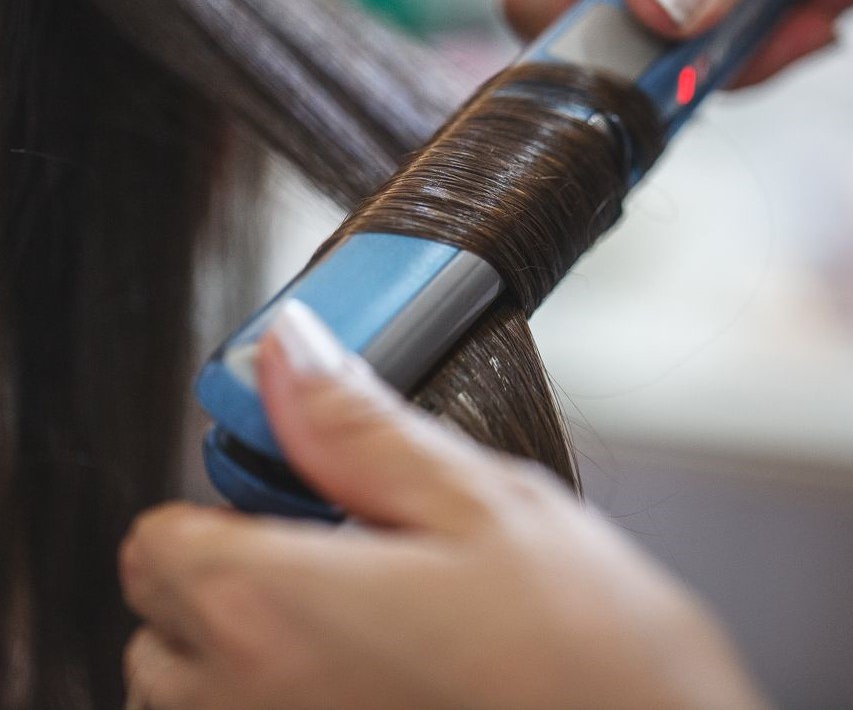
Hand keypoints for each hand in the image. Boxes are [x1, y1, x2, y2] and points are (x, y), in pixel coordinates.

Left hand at [120, 302, 766, 708]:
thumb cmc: (587, 654)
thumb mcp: (478, 504)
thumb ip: (357, 429)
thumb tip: (287, 352)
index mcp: (277, 611)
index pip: (157, 542)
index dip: (216, 501)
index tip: (280, 492)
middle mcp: (246, 705)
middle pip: (160, 618)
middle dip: (223, 569)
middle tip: (325, 550)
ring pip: (185, 691)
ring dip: (234, 644)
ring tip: (347, 619)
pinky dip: (266, 699)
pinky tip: (364, 678)